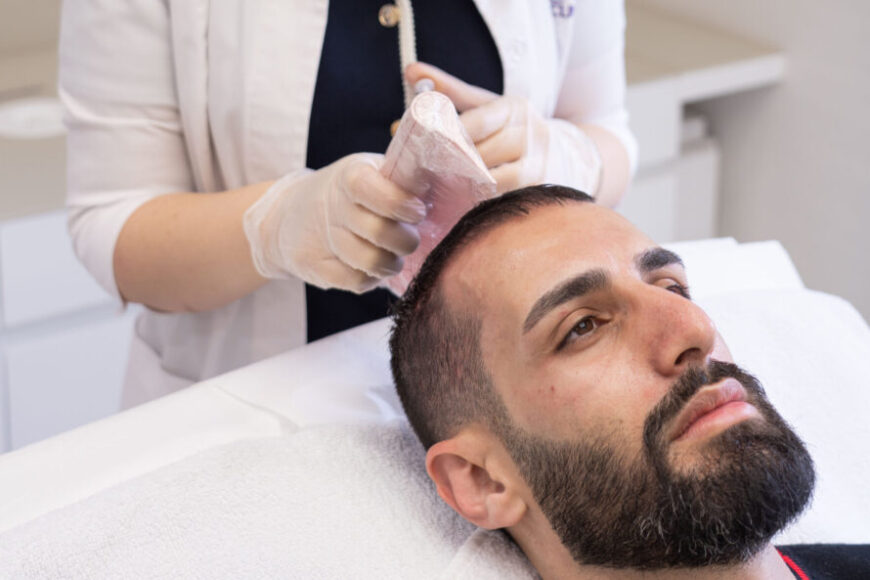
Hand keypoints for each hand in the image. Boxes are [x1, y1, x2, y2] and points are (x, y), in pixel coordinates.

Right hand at [243, 153, 425, 292]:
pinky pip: (357, 282)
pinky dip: (372, 279)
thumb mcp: (372, 174)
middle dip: (405, 241)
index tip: (418, 212)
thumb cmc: (349, 195)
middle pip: (378, 232)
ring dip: (392, 264)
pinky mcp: (316, 267)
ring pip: (370, 262)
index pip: (371, 189)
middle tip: (410, 239)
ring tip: (394, 256)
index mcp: (350, 176)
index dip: (399, 203)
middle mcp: (332, 206)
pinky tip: (372, 267)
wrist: (291, 216)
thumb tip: (446, 185)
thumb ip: (404, 180)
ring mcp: (322, 238)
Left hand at [405, 62, 601, 195]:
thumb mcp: (490, 106)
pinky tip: (465, 201)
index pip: (478, 120)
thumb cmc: (517, 131)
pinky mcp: (541, 192)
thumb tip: (411, 71)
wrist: (572, 158)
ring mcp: (539, 166)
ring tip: (442, 187)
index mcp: (515, 109)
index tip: (424, 142)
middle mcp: (531, 135)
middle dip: (453, 162)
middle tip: (425, 170)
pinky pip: (504, 198)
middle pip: (483, 152)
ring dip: (465, 185)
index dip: (450, 134)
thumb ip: (451, 92)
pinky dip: (482, 200)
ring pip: (493, 179)